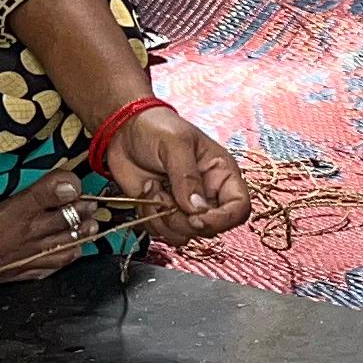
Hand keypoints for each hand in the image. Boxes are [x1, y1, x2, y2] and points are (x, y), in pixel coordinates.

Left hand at [102, 104, 249, 243]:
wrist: (124, 130)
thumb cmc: (156, 127)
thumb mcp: (176, 144)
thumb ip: (187, 178)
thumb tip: (197, 210)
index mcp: (221, 174)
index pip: (239, 208)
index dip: (222, 219)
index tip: (197, 218)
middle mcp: (208, 195)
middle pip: (209, 228)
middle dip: (183, 220)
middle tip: (166, 197)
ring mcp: (185, 207)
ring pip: (184, 235)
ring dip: (163, 218)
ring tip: (154, 189)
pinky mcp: (164, 213)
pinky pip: (162, 232)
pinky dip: (150, 217)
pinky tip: (147, 192)